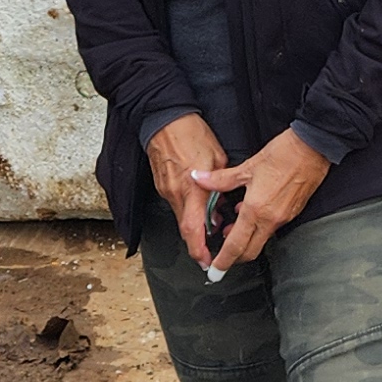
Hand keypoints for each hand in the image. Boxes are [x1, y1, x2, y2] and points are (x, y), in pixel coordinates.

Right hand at [146, 113, 230, 241]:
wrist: (164, 119)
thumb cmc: (193, 134)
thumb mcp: (217, 158)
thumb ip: (220, 185)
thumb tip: (220, 204)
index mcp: (193, 189)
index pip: (193, 230)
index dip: (199, 250)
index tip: (207, 262)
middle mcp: (176, 193)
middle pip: (186, 228)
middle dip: (199, 242)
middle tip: (211, 249)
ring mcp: (165, 190)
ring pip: (181, 217)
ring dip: (195, 223)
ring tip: (210, 218)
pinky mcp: (161, 184)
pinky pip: (175, 204)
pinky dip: (187, 208)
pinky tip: (197, 201)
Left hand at [190, 128, 331, 269]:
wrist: (312, 148)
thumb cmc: (283, 154)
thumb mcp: (247, 167)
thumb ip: (220, 179)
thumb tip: (199, 178)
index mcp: (256, 210)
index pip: (236, 246)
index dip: (223, 262)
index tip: (215, 272)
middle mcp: (271, 219)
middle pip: (250, 252)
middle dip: (234, 258)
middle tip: (221, 257)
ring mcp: (283, 218)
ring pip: (261, 240)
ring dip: (246, 240)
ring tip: (233, 228)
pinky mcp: (292, 213)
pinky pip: (272, 229)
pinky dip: (258, 228)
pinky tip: (250, 212)